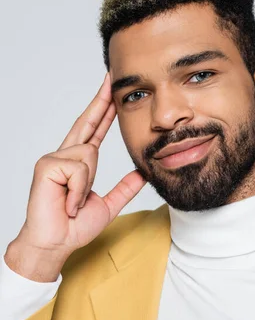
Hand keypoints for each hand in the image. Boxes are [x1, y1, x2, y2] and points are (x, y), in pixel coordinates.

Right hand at [14, 73, 146, 263]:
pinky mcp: (47, 166)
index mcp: (78, 163)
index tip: (112, 91)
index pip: (94, 130)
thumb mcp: (107, 205)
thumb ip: (124, 188)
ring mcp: (53, 158)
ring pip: (89, 154)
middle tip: (112, 76)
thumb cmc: (74, 226)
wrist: (56, 244)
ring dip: (87, 184)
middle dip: (101, 101)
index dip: (104, 111)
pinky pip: (79, 168)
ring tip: (74, 202)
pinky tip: (67, 202)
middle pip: (87, 122)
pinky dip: (78, 190)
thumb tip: (142, 173)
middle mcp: (64, 155)